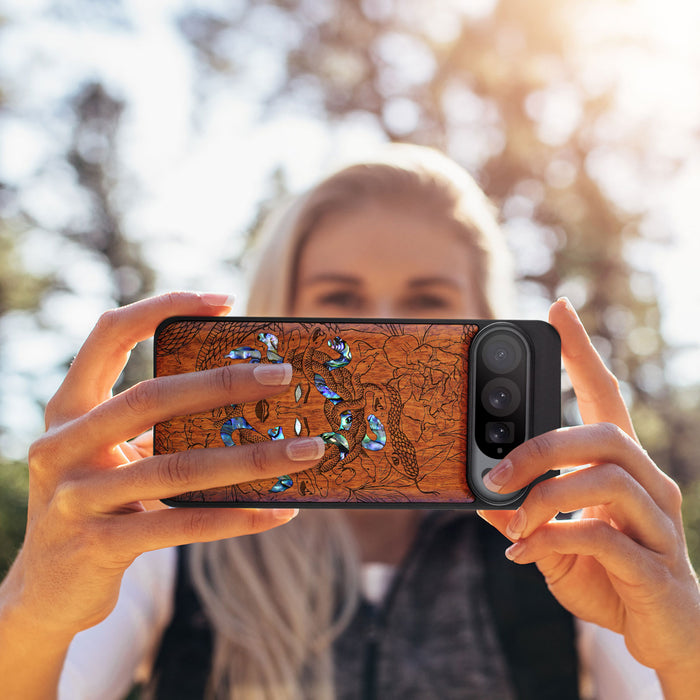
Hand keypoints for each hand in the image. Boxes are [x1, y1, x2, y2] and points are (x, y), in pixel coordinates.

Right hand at [3, 292, 324, 639]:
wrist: (46, 590)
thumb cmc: (98, 504)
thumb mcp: (113, 455)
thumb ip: (156, 426)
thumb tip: (248, 400)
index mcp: (69, 409)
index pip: (108, 334)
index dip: (162, 307)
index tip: (224, 300)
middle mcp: (62, 446)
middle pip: (151, 397)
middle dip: (224, 383)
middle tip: (284, 375)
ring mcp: (76, 498)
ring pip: (177, 468)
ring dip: (252, 459)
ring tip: (307, 450)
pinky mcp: (98, 546)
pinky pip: (182, 525)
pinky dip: (237, 517)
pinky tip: (281, 510)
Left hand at [478, 298, 699, 692]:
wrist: (663, 634)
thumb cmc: (609, 576)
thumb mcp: (553, 540)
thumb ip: (522, 515)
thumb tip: (480, 495)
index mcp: (622, 468)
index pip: (605, 395)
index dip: (582, 352)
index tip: (558, 309)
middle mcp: (649, 484)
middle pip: (604, 434)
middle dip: (541, 447)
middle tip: (495, 472)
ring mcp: (659, 523)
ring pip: (607, 479)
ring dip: (545, 497)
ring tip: (512, 522)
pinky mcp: (656, 566)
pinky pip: (604, 538)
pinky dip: (553, 540)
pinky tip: (524, 555)